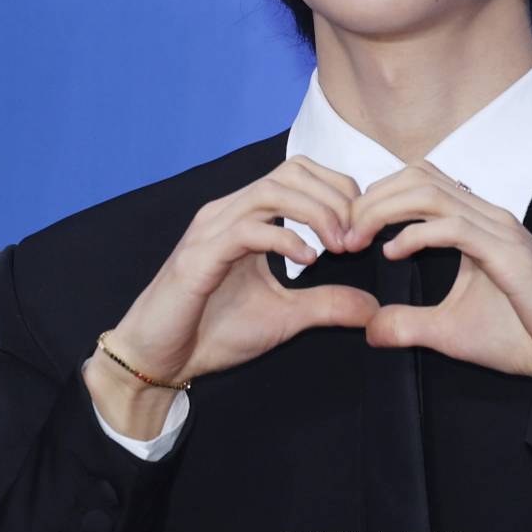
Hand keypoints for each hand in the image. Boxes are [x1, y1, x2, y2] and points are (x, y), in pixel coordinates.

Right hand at [95, 156, 378, 387]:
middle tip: (357, 237)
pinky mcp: (199, 256)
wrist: (158, 361)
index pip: (300, 174)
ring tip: (340, 245)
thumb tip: (373, 307)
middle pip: (291, 171)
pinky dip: (284, 238)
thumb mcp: (285, 317)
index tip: (362, 229)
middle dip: (334, 197)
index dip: (339, 191)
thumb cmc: (212, 332)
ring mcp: (212, 229)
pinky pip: (247, 229)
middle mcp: (228, 211)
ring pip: (271, 190)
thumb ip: (327, 304)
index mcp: (247, 216)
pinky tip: (308, 260)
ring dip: (315, 212)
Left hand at [342, 160, 531, 410]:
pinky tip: (393, 253)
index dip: (377, 198)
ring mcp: (500, 230)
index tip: (349, 231)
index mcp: (476, 222)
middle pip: (417, 176)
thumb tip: (369, 329)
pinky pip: (455, 226)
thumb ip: (410, 323)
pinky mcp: (510, 255)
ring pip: (431, 192)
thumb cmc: (525, 336)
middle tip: (344, 233)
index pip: (418, 183)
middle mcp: (487, 215)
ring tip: (359, 239)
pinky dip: (417, 234)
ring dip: (385, 210)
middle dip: (372, 198)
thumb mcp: (451, 331)